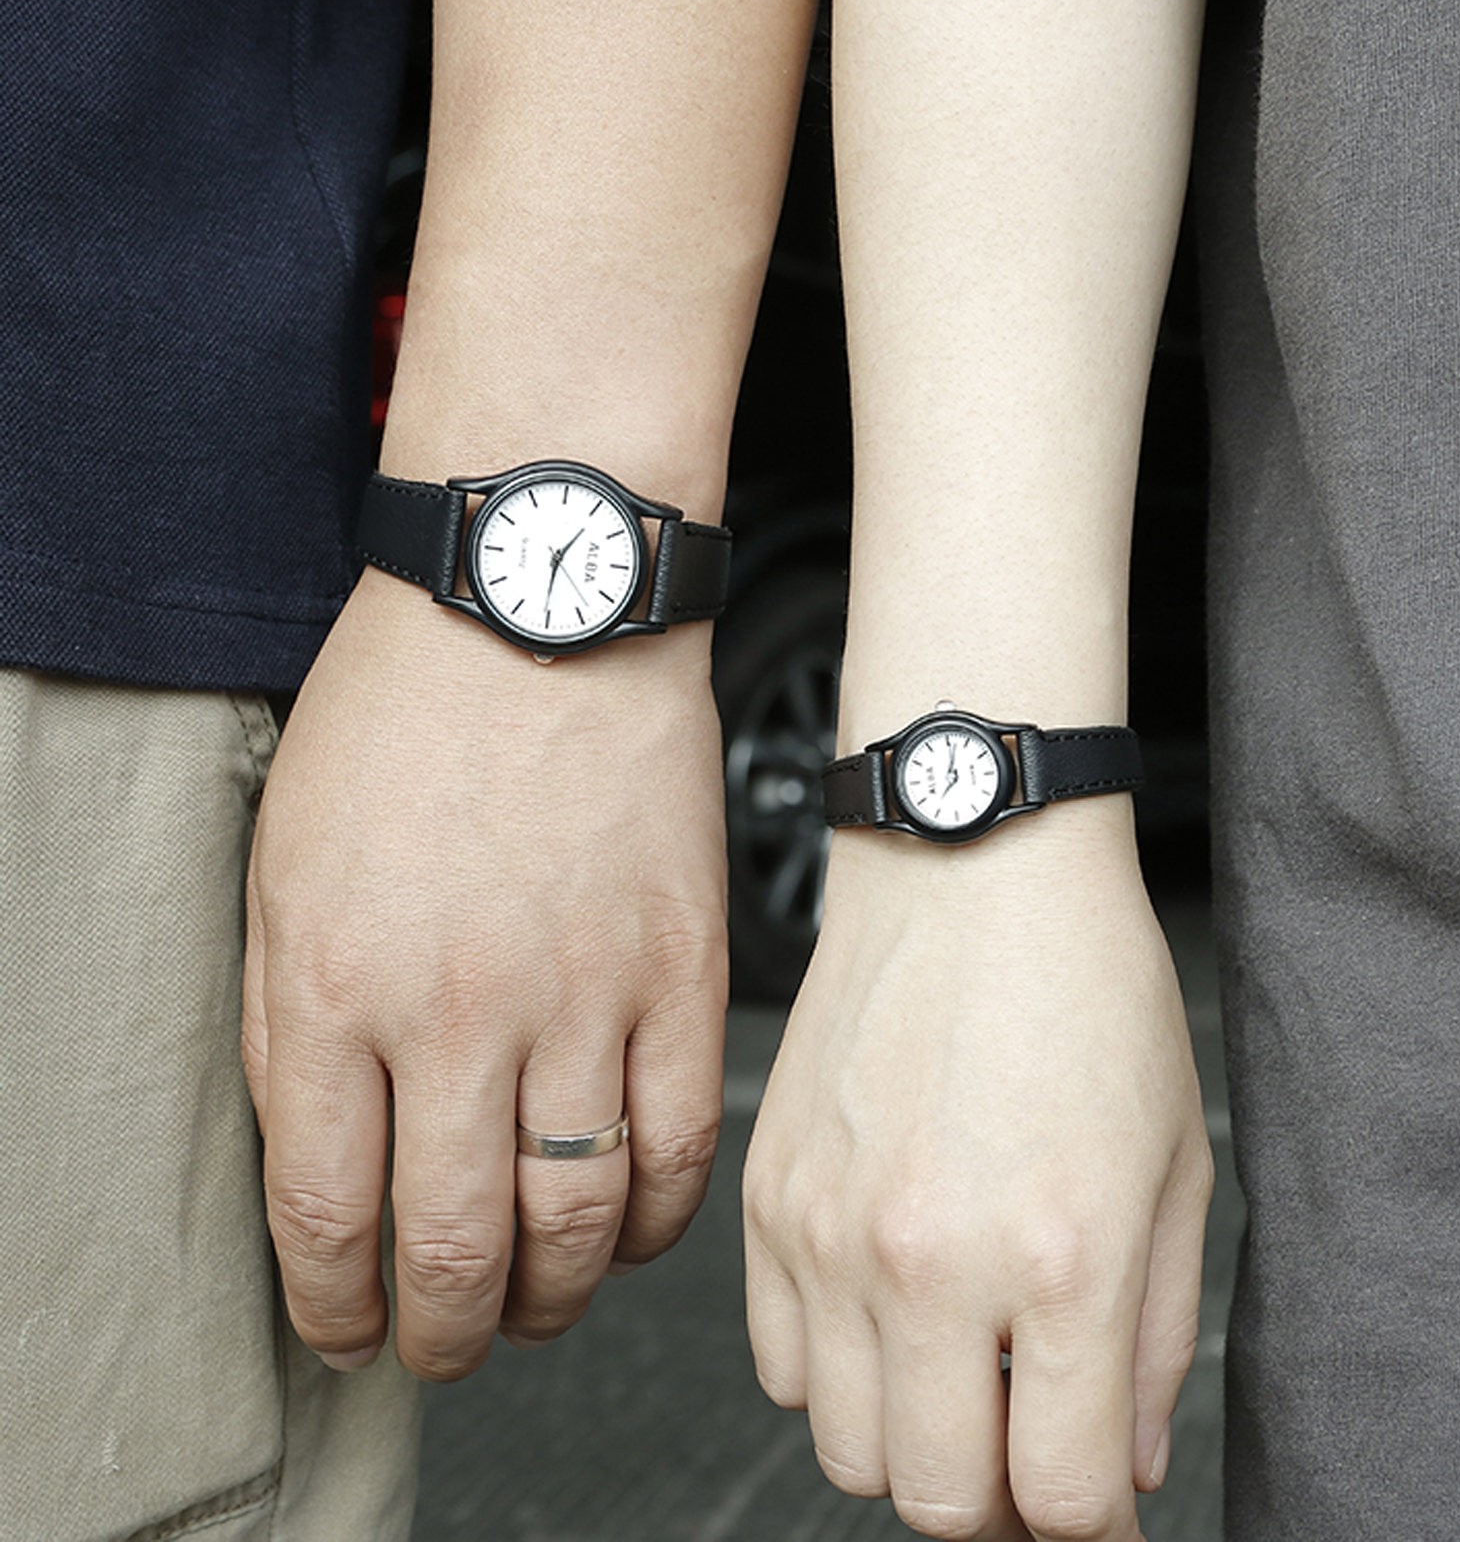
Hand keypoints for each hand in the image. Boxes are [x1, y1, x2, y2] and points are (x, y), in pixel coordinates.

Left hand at [243, 571, 727, 1379]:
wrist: (544, 610)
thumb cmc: (407, 717)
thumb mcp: (280, 865)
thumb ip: (283, 1029)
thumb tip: (322, 1162)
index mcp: (334, 986)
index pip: (328, 1213)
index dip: (336, 1306)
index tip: (348, 1331)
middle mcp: (458, 1012)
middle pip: (455, 1247)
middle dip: (441, 1332)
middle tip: (441, 1345)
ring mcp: (584, 995)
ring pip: (577, 1218)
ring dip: (551, 1295)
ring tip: (535, 1304)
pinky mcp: (682, 970)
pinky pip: (680, 1144)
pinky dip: (657, 1219)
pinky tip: (630, 1223)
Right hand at [743, 803, 1210, 1540]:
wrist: (970, 861)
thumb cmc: (1086, 982)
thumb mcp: (1177, 1162)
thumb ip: (1157, 1341)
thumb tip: (1116, 1465)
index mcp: (1059, 1257)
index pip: (1058, 1499)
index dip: (1091, 1531)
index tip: (1095, 1511)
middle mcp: (929, 1260)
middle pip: (935, 1500)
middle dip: (997, 1499)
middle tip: (1028, 1441)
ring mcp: (828, 1230)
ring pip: (846, 1447)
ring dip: (913, 1438)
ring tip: (958, 1366)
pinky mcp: (767, 1195)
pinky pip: (779, 1360)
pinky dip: (836, 1369)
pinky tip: (888, 1307)